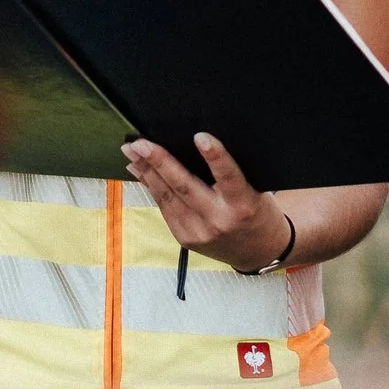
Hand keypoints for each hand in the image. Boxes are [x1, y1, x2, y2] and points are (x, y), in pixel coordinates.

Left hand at [121, 134, 289, 271]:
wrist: (257, 252)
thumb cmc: (257, 212)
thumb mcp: (254, 190)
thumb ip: (229, 174)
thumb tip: (192, 145)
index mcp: (243, 205)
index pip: (229, 177)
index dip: (215, 156)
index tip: (200, 136)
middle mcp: (219, 220)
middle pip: (185, 186)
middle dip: (159, 162)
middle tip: (140, 143)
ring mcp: (199, 232)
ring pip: (167, 197)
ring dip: (147, 172)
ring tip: (131, 152)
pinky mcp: (185, 239)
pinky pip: (165, 208)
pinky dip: (151, 187)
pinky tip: (140, 171)